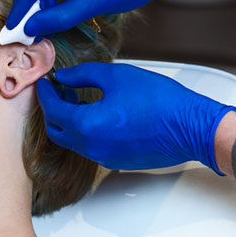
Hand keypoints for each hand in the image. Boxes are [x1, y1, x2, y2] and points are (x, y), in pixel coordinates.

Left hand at [36, 62, 235, 173]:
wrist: (191, 126)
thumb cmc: (159, 99)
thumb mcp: (116, 76)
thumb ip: (83, 75)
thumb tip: (63, 77)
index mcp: (87, 125)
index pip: (52, 110)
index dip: (45, 93)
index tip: (44, 82)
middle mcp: (91, 147)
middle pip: (57, 131)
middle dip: (52, 111)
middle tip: (56, 91)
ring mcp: (104, 158)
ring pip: (73, 141)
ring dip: (68, 122)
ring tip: (75, 100)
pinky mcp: (117, 161)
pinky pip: (91, 148)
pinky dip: (85, 132)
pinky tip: (95, 115)